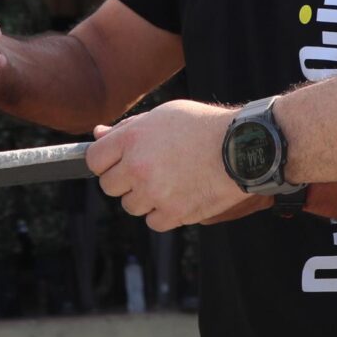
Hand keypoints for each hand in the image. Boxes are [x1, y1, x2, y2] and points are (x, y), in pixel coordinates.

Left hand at [87, 99, 242, 230]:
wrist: (242, 146)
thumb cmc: (204, 127)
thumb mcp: (163, 115)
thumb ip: (128, 128)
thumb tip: (99, 134)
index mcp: (132, 138)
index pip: (93, 160)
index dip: (105, 162)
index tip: (118, 162)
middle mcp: (138, 166)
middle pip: (109, 186)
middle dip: (125, 181)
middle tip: (149, 171)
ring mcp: (154, 192)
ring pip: (131, 206)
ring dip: (145, 198)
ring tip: (170, 181)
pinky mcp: (173, 213)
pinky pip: (154, 221)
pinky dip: (164, 213)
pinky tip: (180, 195)